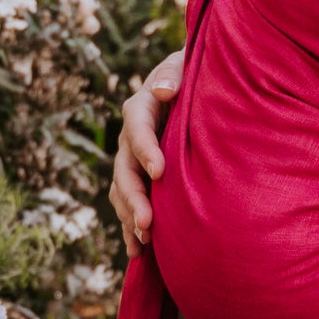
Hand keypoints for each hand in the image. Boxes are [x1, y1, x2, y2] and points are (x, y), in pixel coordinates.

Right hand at [110, 49, 184, 252]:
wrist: (195, 89)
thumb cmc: (195, 74)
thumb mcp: (185, 65)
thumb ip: (174, 74)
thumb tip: (163, 90)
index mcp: (142, 107)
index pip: (136, 127)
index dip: (145, 149)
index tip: (160, 172)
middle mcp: (131, 137)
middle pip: (124, 168)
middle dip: (134, 198)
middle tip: (148, 223)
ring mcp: (132, 160)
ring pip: (122, 191)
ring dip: (130, 217)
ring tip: (144, 242)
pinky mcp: (140, 179)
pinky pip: (129, 206)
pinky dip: (132, 229)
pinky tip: (139, 253)